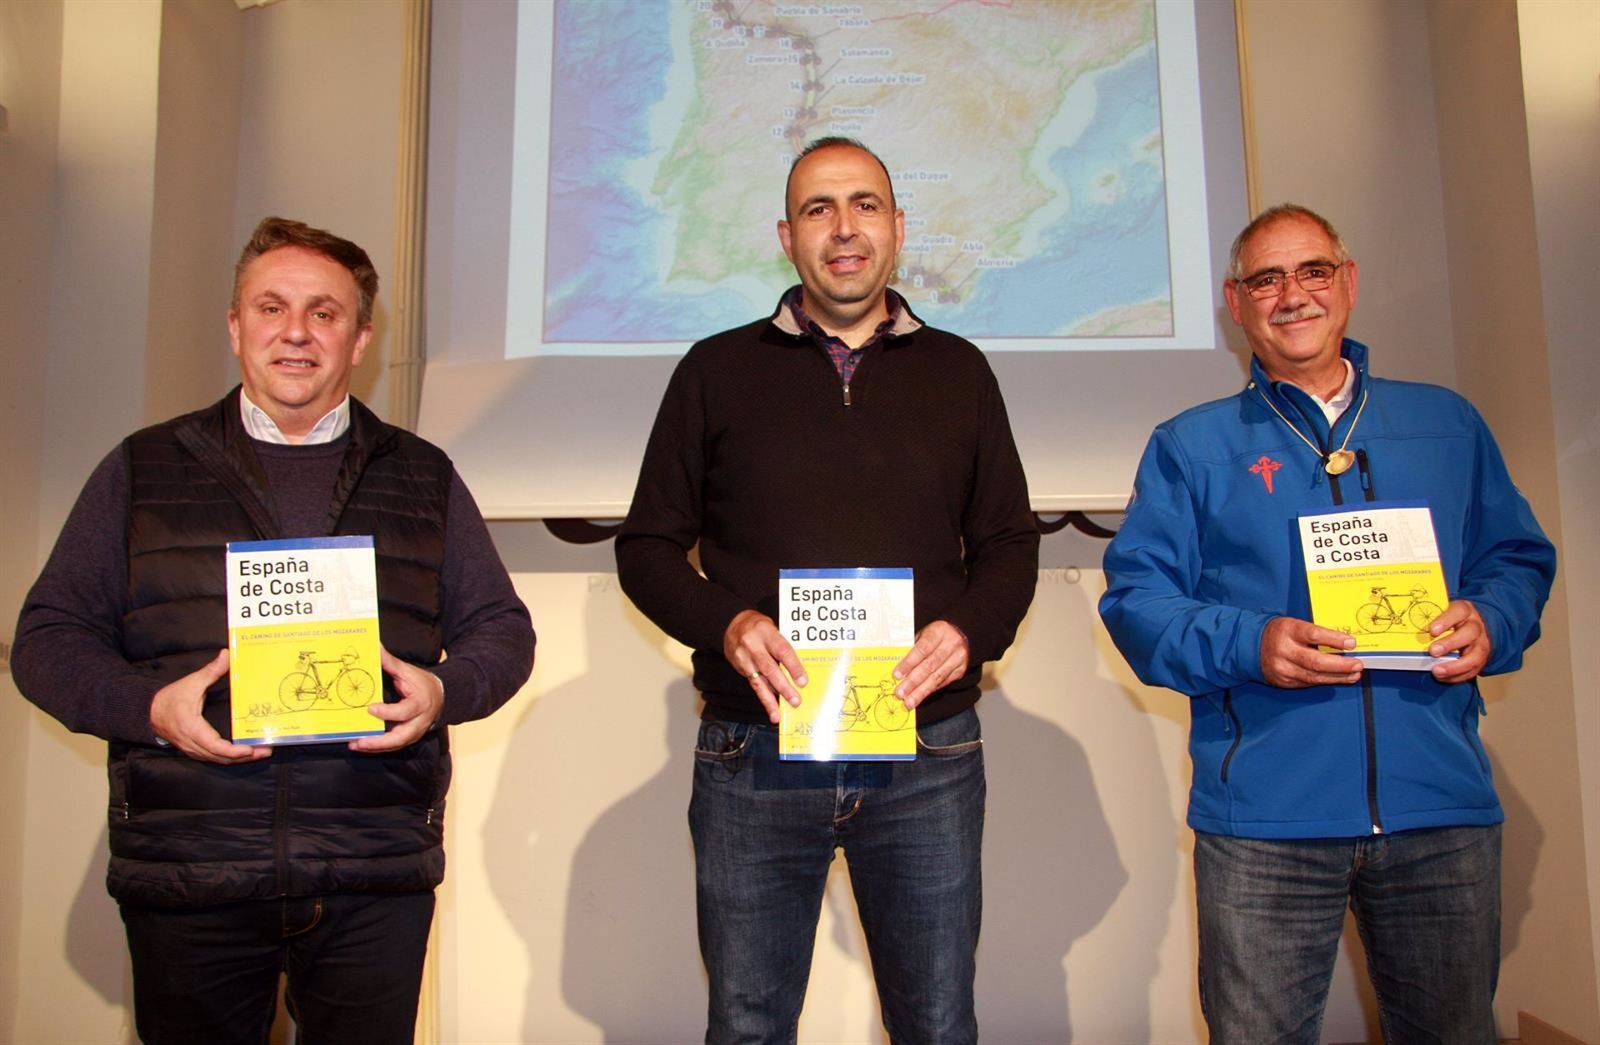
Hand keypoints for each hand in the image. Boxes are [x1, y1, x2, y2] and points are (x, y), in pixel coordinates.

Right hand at [150, 649, 271, 763]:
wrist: (149, 712)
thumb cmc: (170, 698)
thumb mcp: (191, 682)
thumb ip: (210, 671)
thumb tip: (227, 655)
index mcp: (192, 728)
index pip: (214, 746)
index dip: (233, 751)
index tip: (249, 749)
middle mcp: (193, 743)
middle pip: (221, 757)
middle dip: (246, 756)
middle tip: (266, 750)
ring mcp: (193, 749)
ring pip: (219, 760)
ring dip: (240, 759)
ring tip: (261, 752)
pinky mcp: (195, 750)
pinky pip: (214, 758)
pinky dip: (230, 757)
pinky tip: (245, 752)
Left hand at [348, 647, 444, 752]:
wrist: (441, 696)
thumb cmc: (423, 684)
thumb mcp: (408, 671)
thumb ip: (390, 663)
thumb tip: (374, 649)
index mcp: (420, 704)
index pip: (404, 712)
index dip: (387, 712)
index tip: (369, 709)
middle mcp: (419, 721)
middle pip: (401, 737)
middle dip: (379, 742)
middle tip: (360, 741)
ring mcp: (414, 732)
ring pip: (396, 745)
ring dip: (375, 747)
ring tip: (356, 744)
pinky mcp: (409, 737)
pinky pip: (393, 745)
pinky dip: (378, 747)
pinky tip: (362, 744)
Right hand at [723, 609, 806, 723]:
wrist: (732, 624)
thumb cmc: (759, 627)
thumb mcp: (773, 628)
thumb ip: (784, 645)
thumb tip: (801, 668)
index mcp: (766, 632)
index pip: (782, 650)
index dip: (793, 667)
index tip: (802, 681)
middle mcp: (753, 646)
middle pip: (770, 668)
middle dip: (783, 687)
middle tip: (795, 700)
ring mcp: (745, 658)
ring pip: (759, 681)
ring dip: (771, 699)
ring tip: (779, 714)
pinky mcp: (741, 669)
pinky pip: (754, 685)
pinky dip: (764, 698)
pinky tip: (771, 710)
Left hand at [893, 620, 968, 708]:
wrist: (961, 634)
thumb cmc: (935, 634)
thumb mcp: (923, 633)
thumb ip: (912, 648)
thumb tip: (898, 668)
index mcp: (939, 632)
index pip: (922, 649)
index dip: (909, 663)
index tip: (897, 675)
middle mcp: (951, 645)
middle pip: (930, 666)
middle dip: (913, 682)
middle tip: (900, 693)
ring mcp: (957, 659)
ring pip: (937, 678)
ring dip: (921, 691)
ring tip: (909, 701)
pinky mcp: (960, 671)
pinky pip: (943, 683)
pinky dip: (929, 690)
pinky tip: (919, 697)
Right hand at [1260, 617, 1362, 687]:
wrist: (1252, 647)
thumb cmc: (1278, 633)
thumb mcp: (1294, 625)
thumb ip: (1315, 633)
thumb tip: (1344, 643)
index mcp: (1287, 630)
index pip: (1313, 635)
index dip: (1334, 640)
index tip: (1351, 643)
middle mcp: (1284, 650)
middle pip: (1316, 661)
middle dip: (1341, 665)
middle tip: (1358, 664)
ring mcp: (1283, 668)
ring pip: (1314, 676)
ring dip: (1338, 676)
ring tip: (1354, 674)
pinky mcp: (1284, 681)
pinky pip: (1308, 683)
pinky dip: (1326, 681)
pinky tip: (1338, 678)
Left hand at [1426, 599, 1489, 682]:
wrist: (1473, 627)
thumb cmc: (1451, 620)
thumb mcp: (1442, 613)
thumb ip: (1430, 618)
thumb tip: (1406, 626)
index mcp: (1465, 611)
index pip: (1459, 611)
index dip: (1446, 620)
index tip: (1432, 630)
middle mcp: (1476, 626)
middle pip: (1470, 632)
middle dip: (1450, 643)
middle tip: (1432, 651)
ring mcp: (1481, 643)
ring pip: (1476, 655)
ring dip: (1455, 666)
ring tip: (1437, 671)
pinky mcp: (1482, 659)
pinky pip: (1474, 669)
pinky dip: (1458, 676)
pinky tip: (1443, 677)